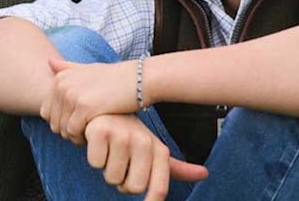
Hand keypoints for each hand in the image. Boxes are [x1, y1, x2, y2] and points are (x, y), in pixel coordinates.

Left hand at [41, 57, 137, 143]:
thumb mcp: (89, 69)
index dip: (62, 122)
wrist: (140, 79)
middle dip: (68, 131)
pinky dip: (82, 138)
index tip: (79, 123)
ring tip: (91, 132)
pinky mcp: (84, 107)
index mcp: (60, 78)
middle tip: (87, 131)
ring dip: (75, 137)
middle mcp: (62, 84)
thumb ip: (68, 68)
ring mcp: (72, 95)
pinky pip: (73, 132)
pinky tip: (95, 133)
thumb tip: (49, 62)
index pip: (46, 112)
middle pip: (53, 122)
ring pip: (62, 129)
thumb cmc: (115, 78)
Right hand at [84, 114, 207, 200]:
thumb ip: (177, 167)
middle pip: (132, 188)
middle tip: (120, 163)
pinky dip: (94, 156)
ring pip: (111, 177)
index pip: (158, 189)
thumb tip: (204, 174)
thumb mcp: (154, 150)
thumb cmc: (130, 136)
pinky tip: (98, 143)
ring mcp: (122, 135)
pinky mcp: (100, 131)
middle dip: (122, 182)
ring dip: (107, 168)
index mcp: (158, 149)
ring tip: (110, 150)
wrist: (105, 109)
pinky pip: (95, 163)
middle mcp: (143, 141)